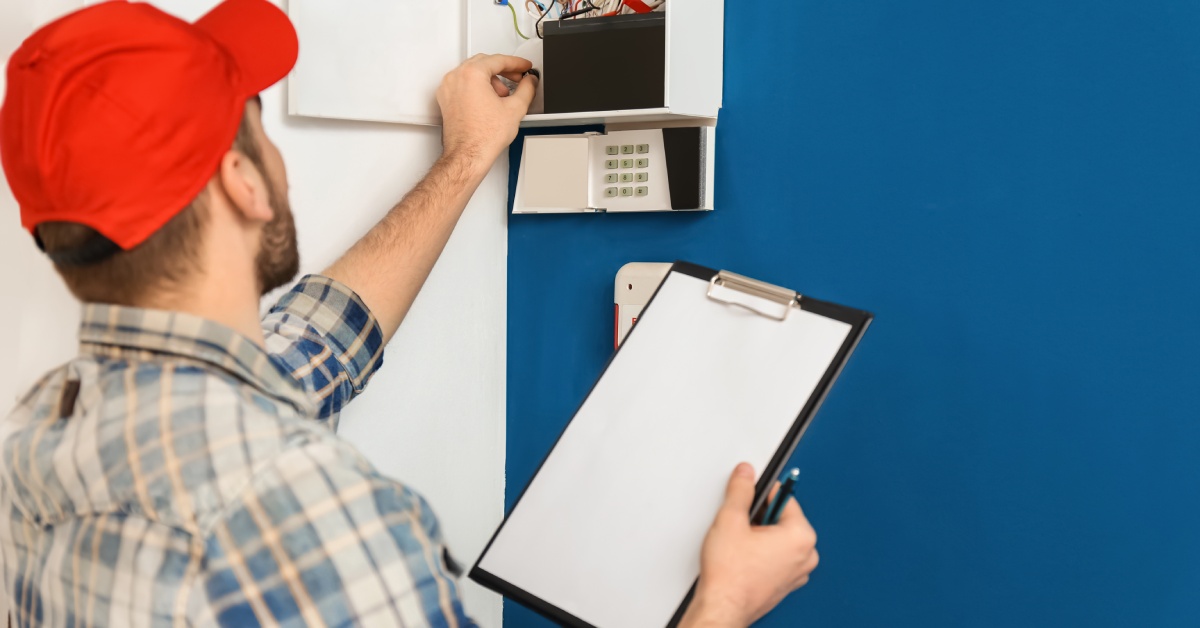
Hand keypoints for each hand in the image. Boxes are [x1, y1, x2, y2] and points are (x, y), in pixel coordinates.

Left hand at [436, 53, 537, 166]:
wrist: (468, 156)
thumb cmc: (484, 137)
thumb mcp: (515, 108)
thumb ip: (527, 89)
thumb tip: (530, 81)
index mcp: (471, 74)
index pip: (498, 60)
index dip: (516, 63)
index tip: (524, 66)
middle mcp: (456, 78)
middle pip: (483, 63)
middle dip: (503, 70)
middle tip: (517, 77)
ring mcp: (448, 89)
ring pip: (472, 73)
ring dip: (490, 79)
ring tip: (504, 95)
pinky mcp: (446, 100)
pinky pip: (463, 84)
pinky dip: (477, 87)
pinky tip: (489, 101)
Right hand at [680, 463, 819, 627]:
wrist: (722, 608)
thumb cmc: (730, 576)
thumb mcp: (730, 520)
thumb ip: (741, 490)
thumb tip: (746, 474)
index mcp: (801, 536)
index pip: (784, 497)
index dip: (761, 493)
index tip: (749, 493)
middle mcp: (806, 555)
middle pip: (782, 518)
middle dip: (760, 517)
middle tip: (739, 525)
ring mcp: (797, 572)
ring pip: (779, 538)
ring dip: (761, 535)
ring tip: (739, 544)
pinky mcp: (786, 584)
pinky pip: (777, 557)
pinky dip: (762, 553)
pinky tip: (743, 558)